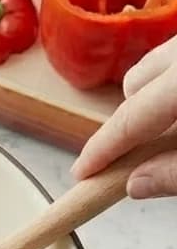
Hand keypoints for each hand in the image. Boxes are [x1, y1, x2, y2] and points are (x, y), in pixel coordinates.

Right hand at [72, 35, 176, 198]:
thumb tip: (137, 184)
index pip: (129, 119)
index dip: (101, 151)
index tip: (81, 173)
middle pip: (136, 82)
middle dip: (132, 118)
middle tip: (142, 153)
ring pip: (159, 63)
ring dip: (155, 96)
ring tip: (171, 125)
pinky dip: (173, 82)